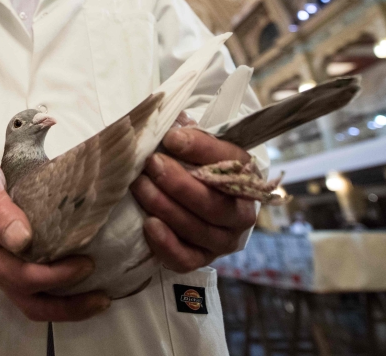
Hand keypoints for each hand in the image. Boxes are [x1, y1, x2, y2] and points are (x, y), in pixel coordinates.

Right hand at [0, 142, 109, 320]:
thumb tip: (23, 240)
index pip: (22, 277)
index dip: (55, 276)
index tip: (85, 263)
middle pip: (30, 302)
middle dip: (67, 307)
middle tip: (102, 298)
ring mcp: (4, 264)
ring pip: (35, 299)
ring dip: (67, 304)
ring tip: (99, 297)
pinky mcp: (14, 257)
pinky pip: (38, 284)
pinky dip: (61, 289)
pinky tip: (84, 279)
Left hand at [130, 127, 256, 272]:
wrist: (197, 197)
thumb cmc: (195, 165)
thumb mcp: (196, 143)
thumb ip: (186, 133)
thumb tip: (171, 127)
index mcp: (245, 176)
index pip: (230, 162)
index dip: (201, 149)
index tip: (171, 138)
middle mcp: (241, 213)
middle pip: (215, 203)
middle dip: (179, 183)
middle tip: (152, 163)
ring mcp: (224, 240)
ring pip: (198, 229)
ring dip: (166, 207)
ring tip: (140, 186)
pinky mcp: (203, 259)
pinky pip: (186, 259)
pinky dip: (166, 244)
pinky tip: (148, 224)